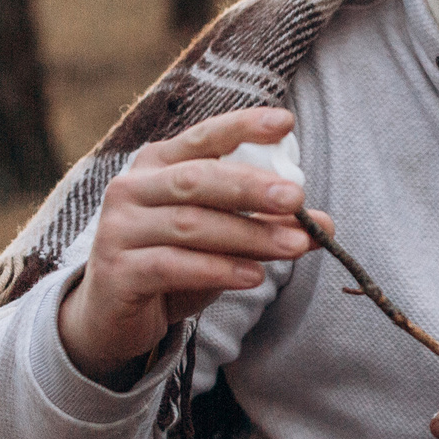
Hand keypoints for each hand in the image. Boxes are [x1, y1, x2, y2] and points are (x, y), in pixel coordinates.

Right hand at [57, 107, 313, 386]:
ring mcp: (119, 229)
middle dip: (251, 187)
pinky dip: (219, 269)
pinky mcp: (117, 271)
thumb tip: (324, 224)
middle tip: (298, 198)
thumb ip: (263, 225)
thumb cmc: (174, 263)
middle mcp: (131, 189)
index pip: (202, 137)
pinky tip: (254, 276)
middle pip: (196, 179)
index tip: (285, 122)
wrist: (114, 316)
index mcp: (157, 165)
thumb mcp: (220, 239)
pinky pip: (173, 266)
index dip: (242, 126)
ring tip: (295, 246)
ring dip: (249, 236)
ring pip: (191, 225)